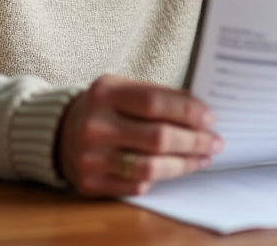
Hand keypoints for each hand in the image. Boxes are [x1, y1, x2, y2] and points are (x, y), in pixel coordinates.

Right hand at [57, 75, 221, 195]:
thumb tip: (201, 113)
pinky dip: (161, 178)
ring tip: (203, 157)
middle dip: (194, 141)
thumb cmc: (105, 108)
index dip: (188, 112)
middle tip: (214, 141)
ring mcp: (90, 157)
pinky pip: (137, 186)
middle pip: (157, 138)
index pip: (155, 102)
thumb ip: (158, 97)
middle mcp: (94, 125)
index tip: (210, 118)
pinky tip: (177, 169)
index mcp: (104, 92)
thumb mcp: (124, 89)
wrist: (61, 132)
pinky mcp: (91, 183)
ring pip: (150, 168)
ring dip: (184, 164)